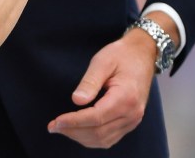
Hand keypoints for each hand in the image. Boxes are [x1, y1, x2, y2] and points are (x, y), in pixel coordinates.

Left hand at [47, 31, 155, 147]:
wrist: (142, 55)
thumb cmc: (121, 55)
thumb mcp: (103, 60)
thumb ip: (90, 81)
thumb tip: (76, 100)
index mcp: (126, 97)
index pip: (96, 117)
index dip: (74, 122)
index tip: (56, 121)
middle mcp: (132, 113)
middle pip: (99, 132)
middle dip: (73, 131)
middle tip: (53, 126)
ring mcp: (133, 120)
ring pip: (104, 139)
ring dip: (81, 137)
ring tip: (62, 129)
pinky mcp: (130, 121)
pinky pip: (110, 138)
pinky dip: (92, 138)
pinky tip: (78, 131)